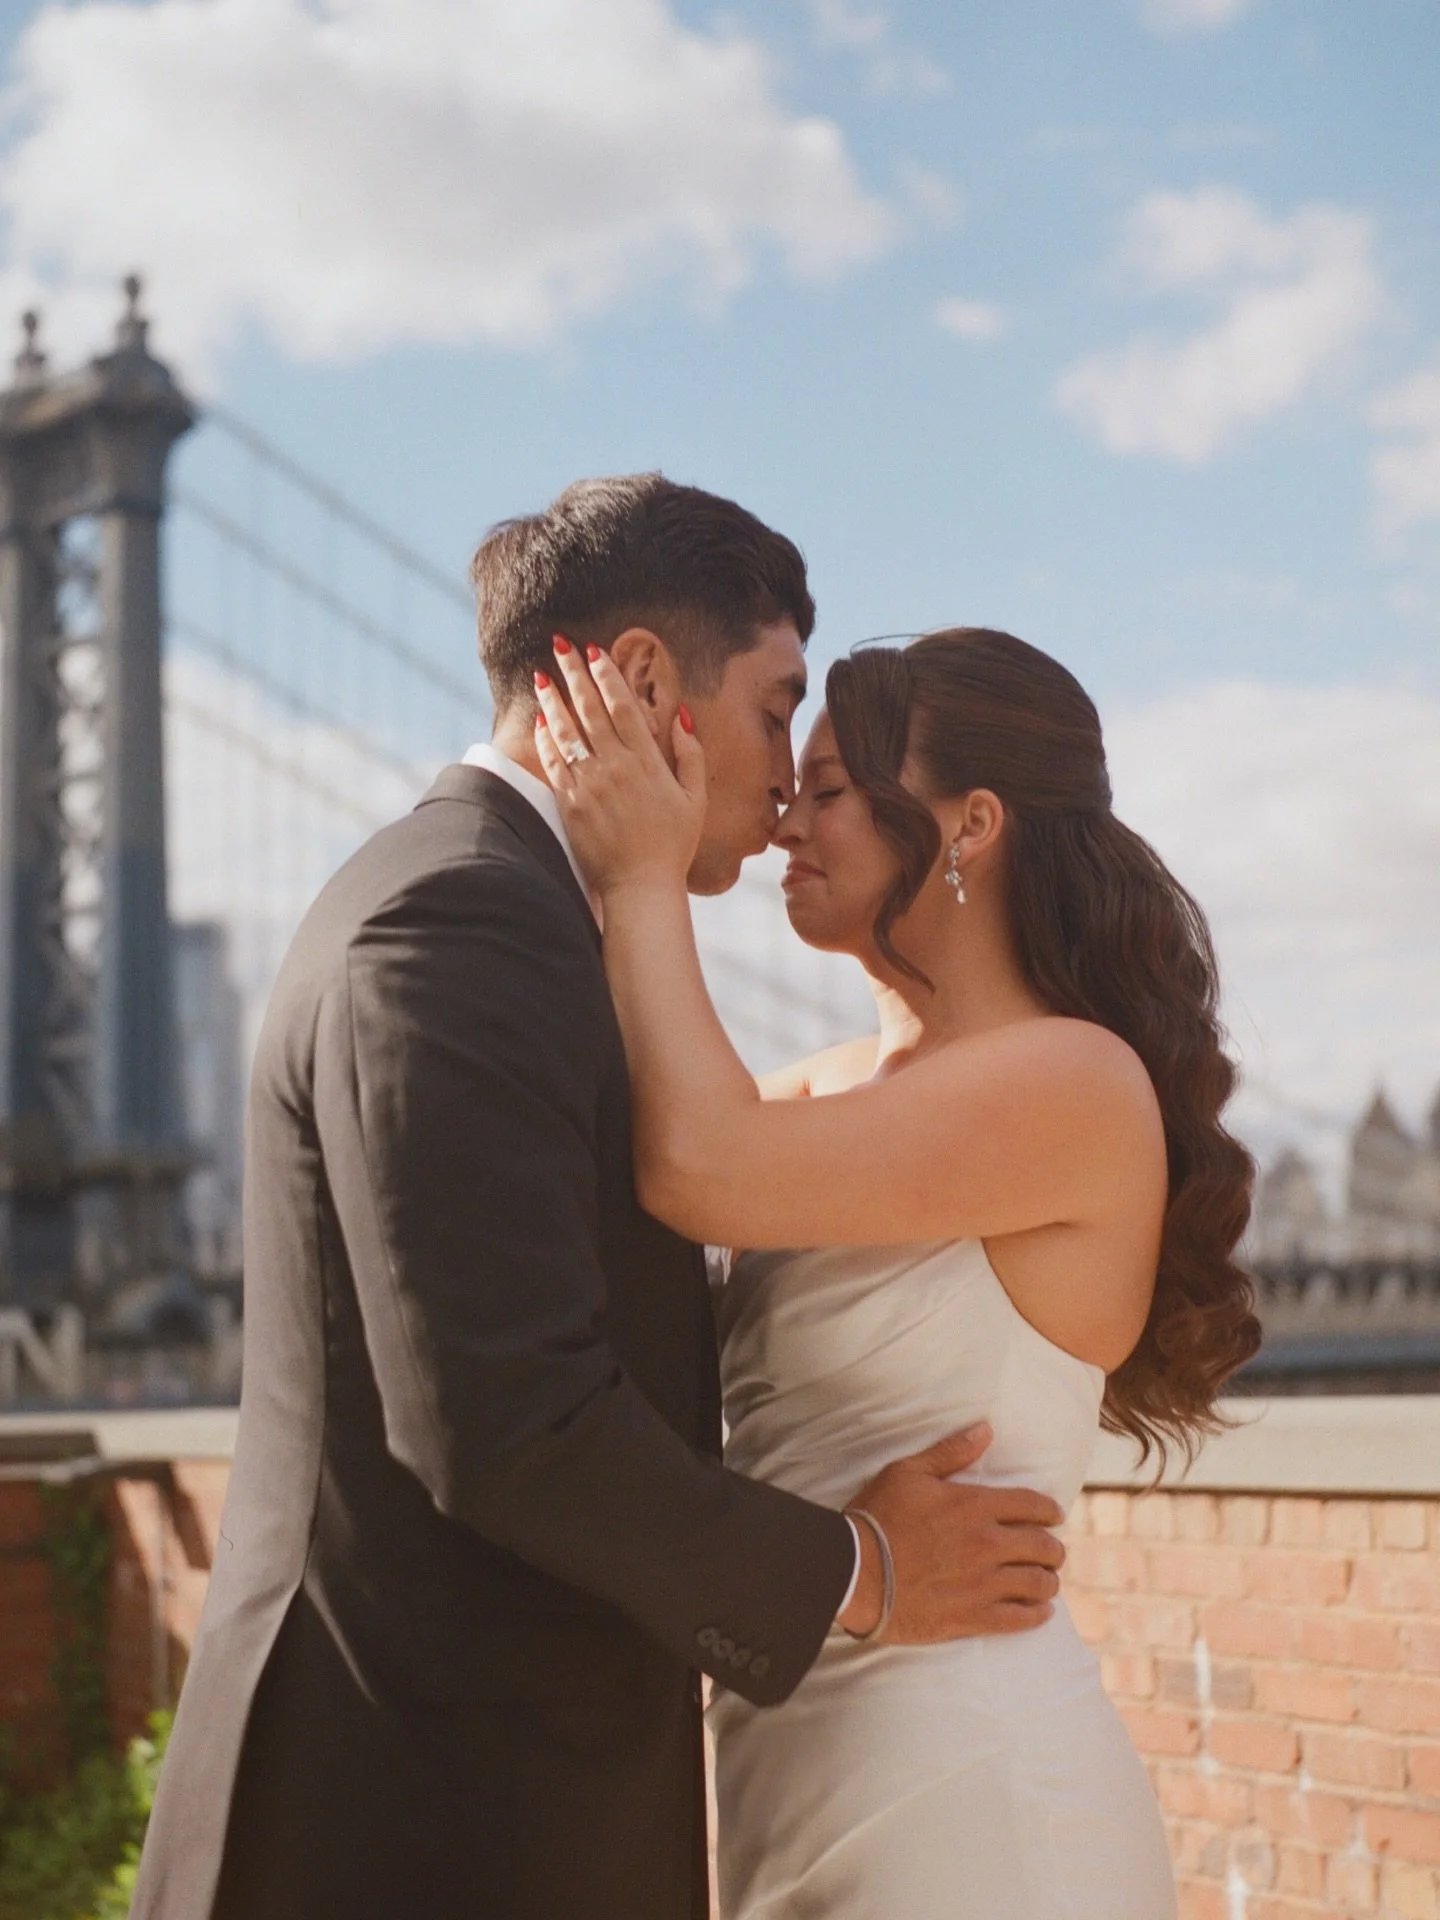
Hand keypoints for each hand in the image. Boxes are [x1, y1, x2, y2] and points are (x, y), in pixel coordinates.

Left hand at [533, 640, 706, 896]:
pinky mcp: (570, 805)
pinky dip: (546, 739)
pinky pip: (554, 764)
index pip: (623, 706)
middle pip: (590, 710)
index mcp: (647, 762)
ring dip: (553, 700)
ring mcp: (590, 785)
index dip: (607, 676)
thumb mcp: (696, 799)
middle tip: (562, 645)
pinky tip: (541, 720)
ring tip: (542, 676)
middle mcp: (616, 767)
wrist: (640, 886)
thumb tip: (682, 716)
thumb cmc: (672, 845)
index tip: (595, 651)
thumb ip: (691, 755)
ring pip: (567, 731)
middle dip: (575, 674)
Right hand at [838, 1423, 1064, 1641]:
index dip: (1049, 1511)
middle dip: (1053, 1549)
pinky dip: (1036, 1615)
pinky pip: (1020, 1619)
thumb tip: (986, 1430)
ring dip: (1047, 1581)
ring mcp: (982, 1584)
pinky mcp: (972, 1617)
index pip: (1032, 1506)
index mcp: (975, 1506)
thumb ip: (951, 1452)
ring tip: (1046, 1581)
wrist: (854, 1572)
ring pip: (1038, 1584)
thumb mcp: (908, 1472)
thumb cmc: (878, 1517)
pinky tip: (1040, 1612)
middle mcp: (987, 1544)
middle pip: (1043, 1547)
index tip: (1055, 1516)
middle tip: (1052, 1552)